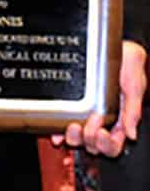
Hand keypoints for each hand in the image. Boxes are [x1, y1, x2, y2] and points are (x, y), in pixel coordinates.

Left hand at [53, 41, 145, 156]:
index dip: (107, 145)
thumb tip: (131, 134)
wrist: (117, 46)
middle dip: (90, 140)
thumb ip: (133, 110)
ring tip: (73, 127)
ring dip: (74, 138)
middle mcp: (102, 119)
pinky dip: (59, 131)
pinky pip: (63, 123)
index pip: (114, 144)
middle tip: (90, 126)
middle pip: (94, 144)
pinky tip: (56, 133)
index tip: (102, 133)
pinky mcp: (72, 104)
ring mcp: (85, 113)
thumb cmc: (128, 65)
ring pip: (78, 138)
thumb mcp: (134, 87)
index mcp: (119, 119)